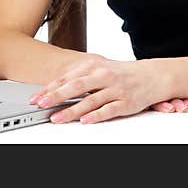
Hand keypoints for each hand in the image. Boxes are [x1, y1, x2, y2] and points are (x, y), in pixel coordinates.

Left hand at [29, 55, 187, 122]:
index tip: (35, 98)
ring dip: (71, 110)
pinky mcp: (125, 102)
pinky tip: (84, 121)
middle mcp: (103, 76)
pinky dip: (95, 116)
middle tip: (40, 105)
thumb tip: (54, 89)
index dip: (49, 89)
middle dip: (55, 96)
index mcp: (93, 66)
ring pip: (89, 100)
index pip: (66, 78)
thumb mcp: (98, 70)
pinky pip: (108, 110)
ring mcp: (114, 89)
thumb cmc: (120, 74)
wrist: (152, 75)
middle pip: (75, 86)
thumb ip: (78, 78)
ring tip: (57, 118)